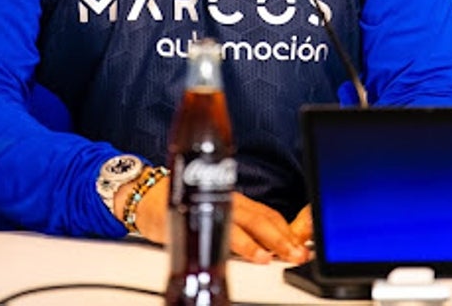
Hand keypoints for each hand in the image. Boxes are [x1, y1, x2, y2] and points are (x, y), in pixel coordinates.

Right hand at [119, 180, 309, 264]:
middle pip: (258, 219)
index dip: (287, 231)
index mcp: (237, 200)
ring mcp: (209, 208)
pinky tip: (239, 253)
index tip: (303, 247)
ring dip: (256, 241)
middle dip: (280, 238)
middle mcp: (227, 201)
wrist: (148, 196)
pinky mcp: (190, 216)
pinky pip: (214, 229)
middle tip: (296, 254)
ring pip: (239, 223)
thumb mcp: (218, 211)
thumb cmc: (187, 204)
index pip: (268, 215)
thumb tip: (269, 248)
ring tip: (269, 257)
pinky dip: (231, 241)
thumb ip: (241, 226)